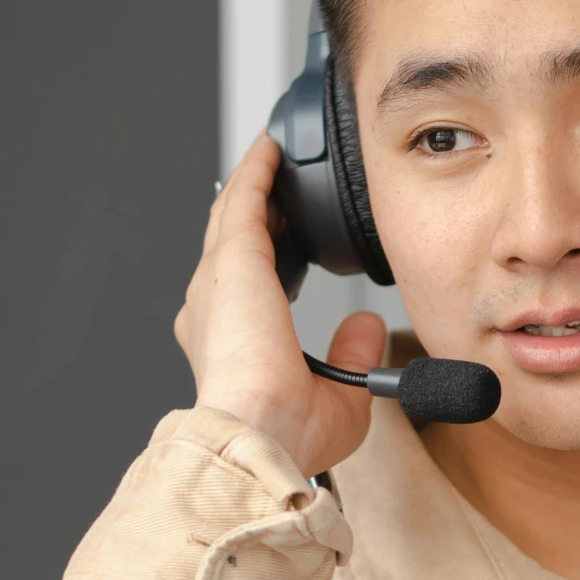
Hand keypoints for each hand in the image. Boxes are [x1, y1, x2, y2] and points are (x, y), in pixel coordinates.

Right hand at [174, 132, 385, 478]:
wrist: (257, 430)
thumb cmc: (285, 431)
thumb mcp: (339, 400)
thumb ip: (352, 357)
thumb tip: (367, 326)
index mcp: (230, 342)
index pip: (248, 287)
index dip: (266, 259)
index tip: (286, 244)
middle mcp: (213, 308)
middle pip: (236, 241)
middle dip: (257, 210)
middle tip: (280, 184)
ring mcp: (217, 281)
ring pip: (235, 214)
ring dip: (256, 183)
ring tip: (276, 155)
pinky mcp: (232, 260)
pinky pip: (246, 199)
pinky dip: (259, 171)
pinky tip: (274, 148)